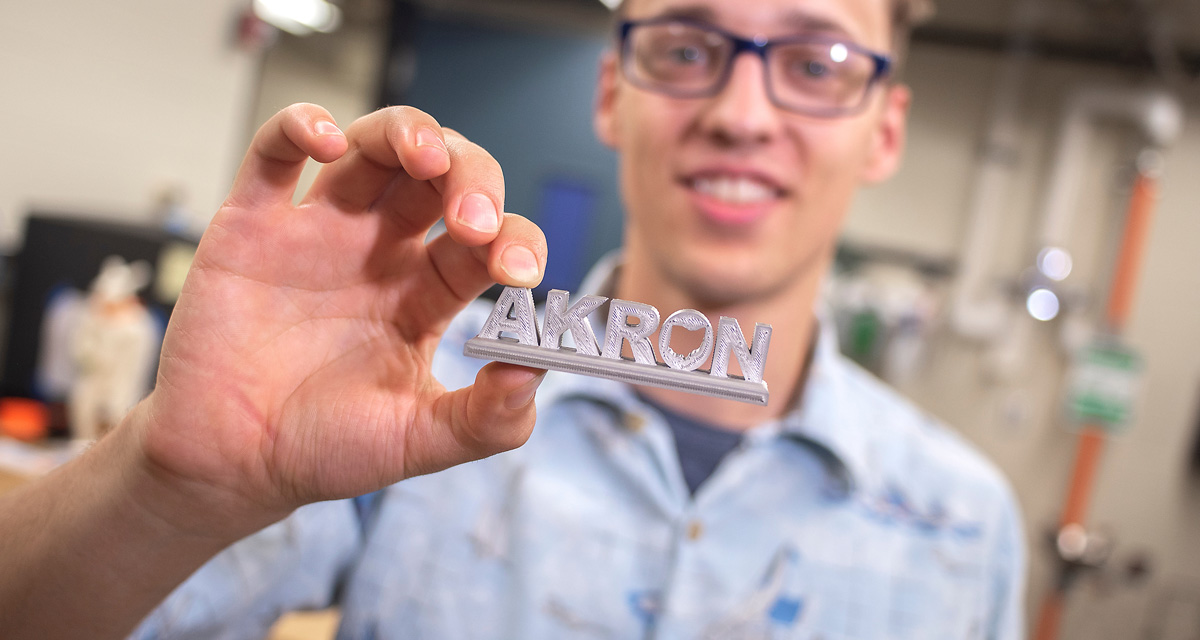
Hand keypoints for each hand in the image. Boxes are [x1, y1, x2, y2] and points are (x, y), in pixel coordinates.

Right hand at [133, 104, 546, 534]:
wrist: (232, 465)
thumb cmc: (325, 448)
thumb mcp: (419, 441)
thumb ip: (488, 420)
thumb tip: (535, 372)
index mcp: (428, 292)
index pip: (489, 239)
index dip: (514, 239)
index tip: (520, 272)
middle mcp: (381, 251)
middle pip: (442, 177)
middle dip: (471, 180)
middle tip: (472, 221)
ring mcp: (319, 231)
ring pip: (373, 147)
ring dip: (409, 133)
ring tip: (427, 156)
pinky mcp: (253, 225)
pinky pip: (274, 152)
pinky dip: (301, 125)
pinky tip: (328, 140)